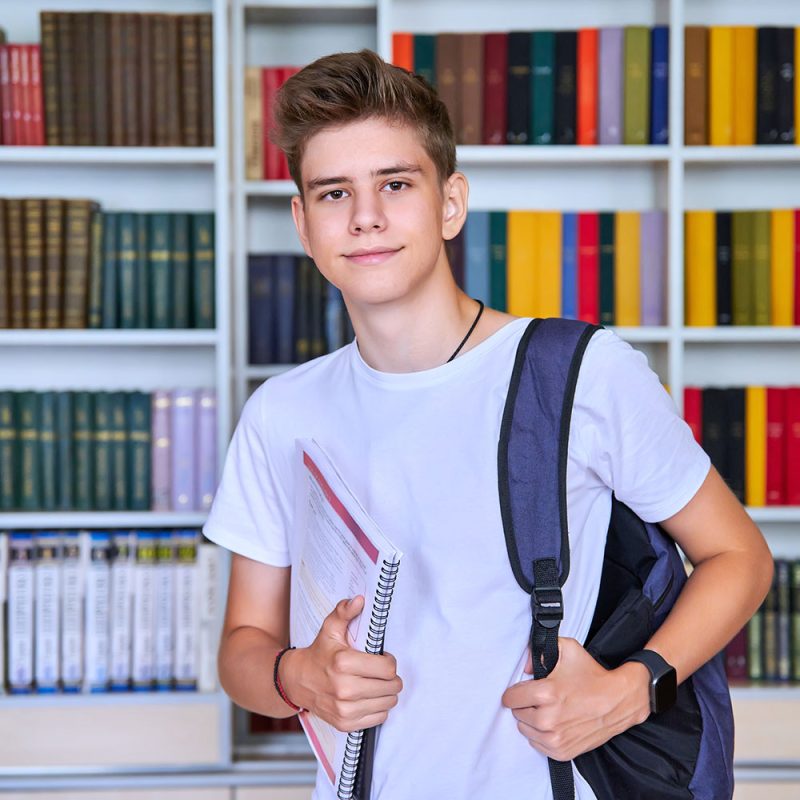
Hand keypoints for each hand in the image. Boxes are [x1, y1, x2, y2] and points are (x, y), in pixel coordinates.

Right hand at [283, 596, 402, 732]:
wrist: (297, 681)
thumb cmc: (319, 653)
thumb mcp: (331, 628)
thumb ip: (345, 612)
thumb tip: (360, 600)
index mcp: (344, 663)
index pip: (388, 668)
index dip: (389, 661)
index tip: (381, 657)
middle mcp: (345, 689)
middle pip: (391, 687)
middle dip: (391, 677)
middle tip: (379, 671)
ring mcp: (345, 709)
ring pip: (388, 703)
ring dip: (386, 692)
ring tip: (374, 683)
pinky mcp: (345, 724)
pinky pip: (379, 718)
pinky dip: (378, 708)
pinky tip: (367, 697)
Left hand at [500, 638, 650, 761]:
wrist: (618, 701)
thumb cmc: (592, 676)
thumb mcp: (567, 650)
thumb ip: (539, 651)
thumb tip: (524, 665)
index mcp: (546, 694)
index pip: (510, 698)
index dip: (516, 691)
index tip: (524, 689)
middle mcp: (548, 719)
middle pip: (517, 713)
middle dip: (525, 704)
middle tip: (541, 698)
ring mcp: (555, 738)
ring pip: (525, 729)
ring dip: (531, 720)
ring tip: (549, 710)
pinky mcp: (562, 752)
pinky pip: (537, 744)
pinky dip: (541, 735)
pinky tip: (555, 723)